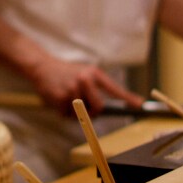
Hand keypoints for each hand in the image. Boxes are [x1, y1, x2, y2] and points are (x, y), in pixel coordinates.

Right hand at [26, 56, 144, 115]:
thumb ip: (95, 87)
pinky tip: (58, 99)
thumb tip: (106, 108)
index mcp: (93, 73)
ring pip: (82, 113)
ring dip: (74, 111)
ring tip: (67, 97)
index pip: (114, 89)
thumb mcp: (84, 72)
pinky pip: (67, 114)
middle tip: (86, 107)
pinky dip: (63, 111)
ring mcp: (72, 89)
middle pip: (99, 107)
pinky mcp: (60, 97)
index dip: (127, 98)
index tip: (139, 105)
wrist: (42, 67)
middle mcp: (85, 80)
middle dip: (94, 111)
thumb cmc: (66, 73)